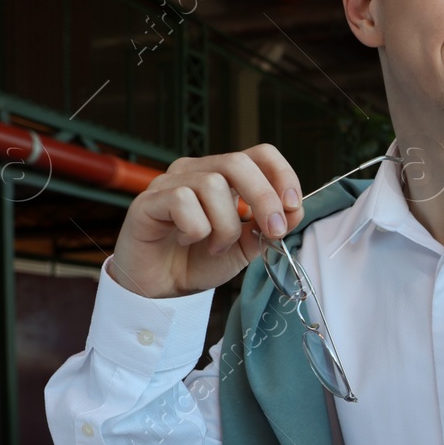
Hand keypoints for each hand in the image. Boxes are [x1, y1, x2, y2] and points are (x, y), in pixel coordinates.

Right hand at [108, 145, 305, 299]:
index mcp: (223, 176)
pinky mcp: (148, 201)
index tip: (293, 206)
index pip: (259, 154)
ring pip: (212, 185)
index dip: (281, 174)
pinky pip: (182, 202)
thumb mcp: (246, 247)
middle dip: (264, 198)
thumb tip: (295, 210)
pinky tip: (188, 241)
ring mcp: (169, 183)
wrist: (163, 290)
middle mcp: (196, 171)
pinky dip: (195, 229)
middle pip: (238, 162)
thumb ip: (268, 228)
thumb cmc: (200, 261)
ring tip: (217, 246)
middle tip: (272, 231)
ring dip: (225, 226)